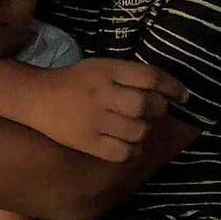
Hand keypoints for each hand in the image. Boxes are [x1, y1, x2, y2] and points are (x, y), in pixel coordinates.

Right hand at [32, 59, 188, 161]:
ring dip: (146, 131)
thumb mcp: (102, 67)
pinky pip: (122, 152)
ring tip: (139, 127)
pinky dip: (132, 150)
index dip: (173, 86)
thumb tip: (166, 89)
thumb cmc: (76, 81)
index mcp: (107, 70)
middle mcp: (102, 94)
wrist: (37, 98)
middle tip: (156, 111)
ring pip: (138, 131)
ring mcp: (94, 120)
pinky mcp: (87, 142)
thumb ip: (129, 75)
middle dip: (159, 110)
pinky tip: (129, 144)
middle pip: (146, 105)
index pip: (150, 77)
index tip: (183, 95)